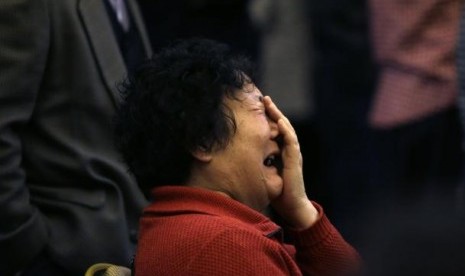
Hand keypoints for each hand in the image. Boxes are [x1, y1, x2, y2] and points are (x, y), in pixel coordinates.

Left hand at [263, 96, 317, 229]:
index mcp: (282, 152)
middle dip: (272, 111)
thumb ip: (257, 165)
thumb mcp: (264, 175)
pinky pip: (291, 141)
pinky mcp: (295, 160)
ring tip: (270, 104)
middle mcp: (288, 150)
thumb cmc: (279, 193)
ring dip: (279, 115)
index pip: (275, 130)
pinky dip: (286, 130)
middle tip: (263, 98)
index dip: (267, 118)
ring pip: (287, 129)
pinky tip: (280, 121)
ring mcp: (293, 154)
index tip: (257, 107)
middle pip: (281, 125)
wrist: (292, 207)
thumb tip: (239, 159)